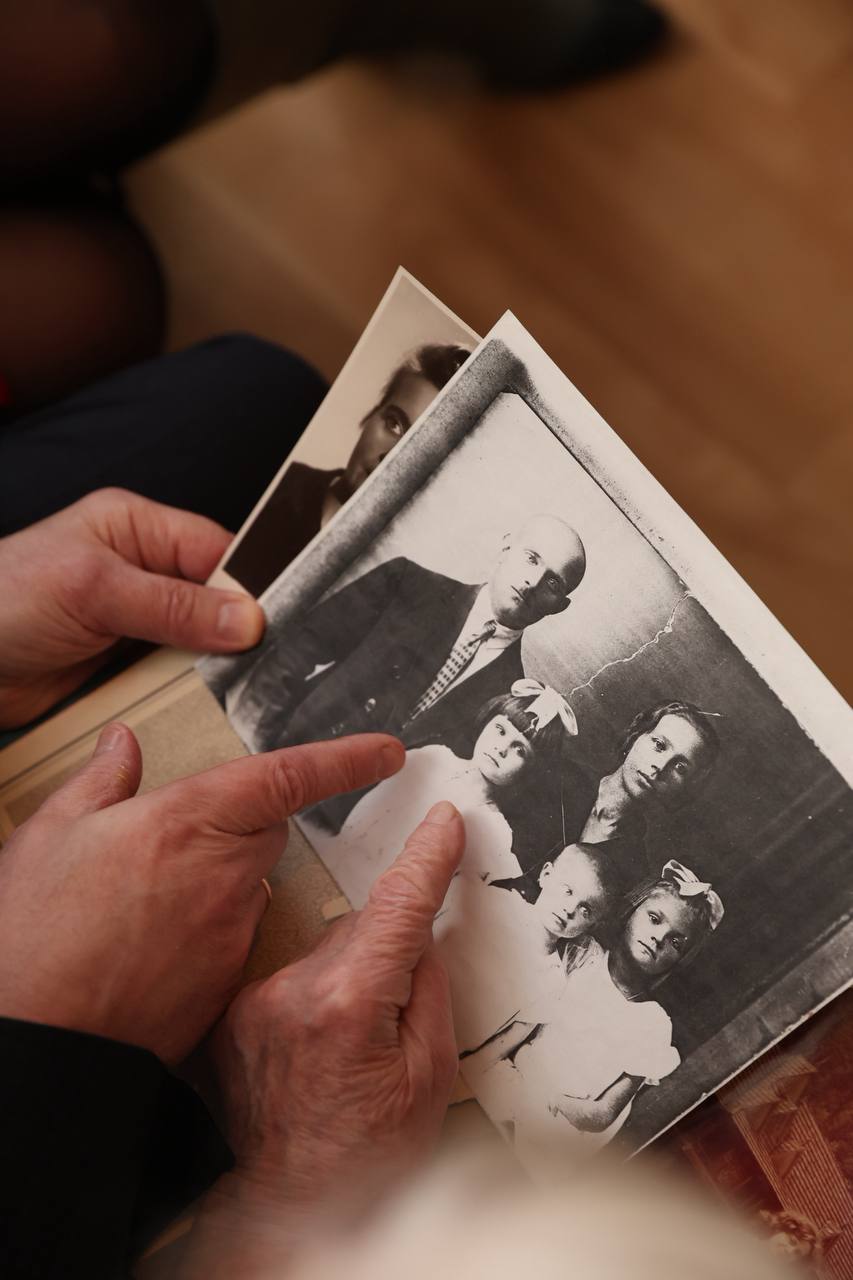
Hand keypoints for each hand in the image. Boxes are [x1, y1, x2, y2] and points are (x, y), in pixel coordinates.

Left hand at [0, 488, 265, 726]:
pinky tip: (209, 704)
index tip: (284, 620)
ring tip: (247, 687)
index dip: (251, 584)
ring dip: (216, 666)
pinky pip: (174, 675)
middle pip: (216, 598)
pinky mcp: (125, 663)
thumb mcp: (93, 590)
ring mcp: (135, 619)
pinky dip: (190, 692)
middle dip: (238, 629)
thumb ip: (173, 604)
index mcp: (137, 527)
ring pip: (201, 642)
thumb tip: (246, 619)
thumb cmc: (2, 599)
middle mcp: (142, 570)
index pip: (217, 549)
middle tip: (270, 661)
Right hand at [0, 724, 403, 1064]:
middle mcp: (224, 873)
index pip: (290, 777)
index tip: (385, 752)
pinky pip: (233, 939)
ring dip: (219, 881)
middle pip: (266, 833)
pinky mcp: (225, 980)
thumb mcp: (51, 834)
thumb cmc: (34, 933)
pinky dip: (207, 932)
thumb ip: (100, 781)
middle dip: (240, 826)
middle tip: (176, 840)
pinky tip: (153, 947)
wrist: (39, 1035)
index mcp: (190, 821)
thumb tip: (121, 744)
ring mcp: (229, 931)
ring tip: (146, 903)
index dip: (346, 760)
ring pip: (248, 887)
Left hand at [181, 801, 464, 1276]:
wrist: (291, 1206)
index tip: (444, 822)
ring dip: (349, 978)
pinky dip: (315, 996)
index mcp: (348, 1004)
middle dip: (388, 951)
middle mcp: (291, 992)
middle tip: (396, 1013)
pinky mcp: (234, 1016)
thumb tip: (419, 932)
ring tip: (350, 1047)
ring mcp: (254, 1003)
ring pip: (324, 951)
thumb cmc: (369, 1155)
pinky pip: (291, 976)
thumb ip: (426, 988)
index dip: (427, 858)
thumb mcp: (430, 1073)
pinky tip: (318, 1047)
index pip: (398, 906)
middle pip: (359, 929)